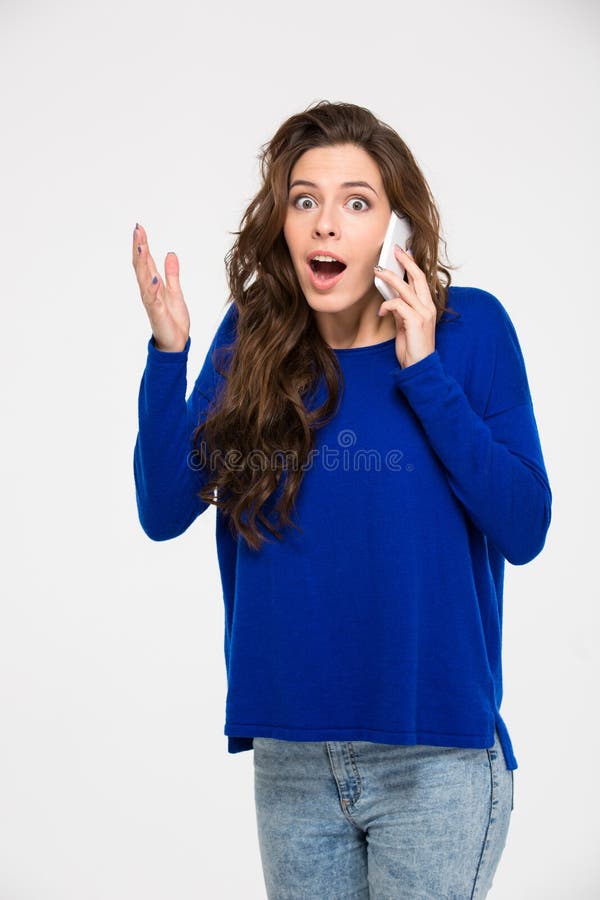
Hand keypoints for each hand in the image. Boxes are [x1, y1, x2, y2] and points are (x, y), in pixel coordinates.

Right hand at [132, 223, 189, 351]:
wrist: (176, 344)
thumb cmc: (173, 320)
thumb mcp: (176, 292)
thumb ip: (172, 275)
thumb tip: (170, 254)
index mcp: (153, 285)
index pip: (146, 261)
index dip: (142, 244)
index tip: (139, 227)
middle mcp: (149, 291)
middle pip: (141, 265)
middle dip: (139, 247)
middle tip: (136, 229)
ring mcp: (152, 302)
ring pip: (144, 279)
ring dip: (142, 263)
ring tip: (141, 246)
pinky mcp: (157, 313)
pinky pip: (153, 300)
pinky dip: (153, 289)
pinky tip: (154, 278)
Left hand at [375, 245, 436, 368]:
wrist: (419, 366)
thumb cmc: (413, 347)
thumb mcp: (405, 324)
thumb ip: (401, 310)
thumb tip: (391, 297)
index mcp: (427, 306)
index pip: (421, 279)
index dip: (412, 264)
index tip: (403, 252)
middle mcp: (428, 307)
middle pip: (418, 277)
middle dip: (405, 261)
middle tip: (394, 250)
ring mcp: (423, 313)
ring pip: (405, 288)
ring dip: (390, 277)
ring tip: (378, 272)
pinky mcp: (416, 321)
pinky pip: (397, 305)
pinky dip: (386, 306)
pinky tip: (381, 313)